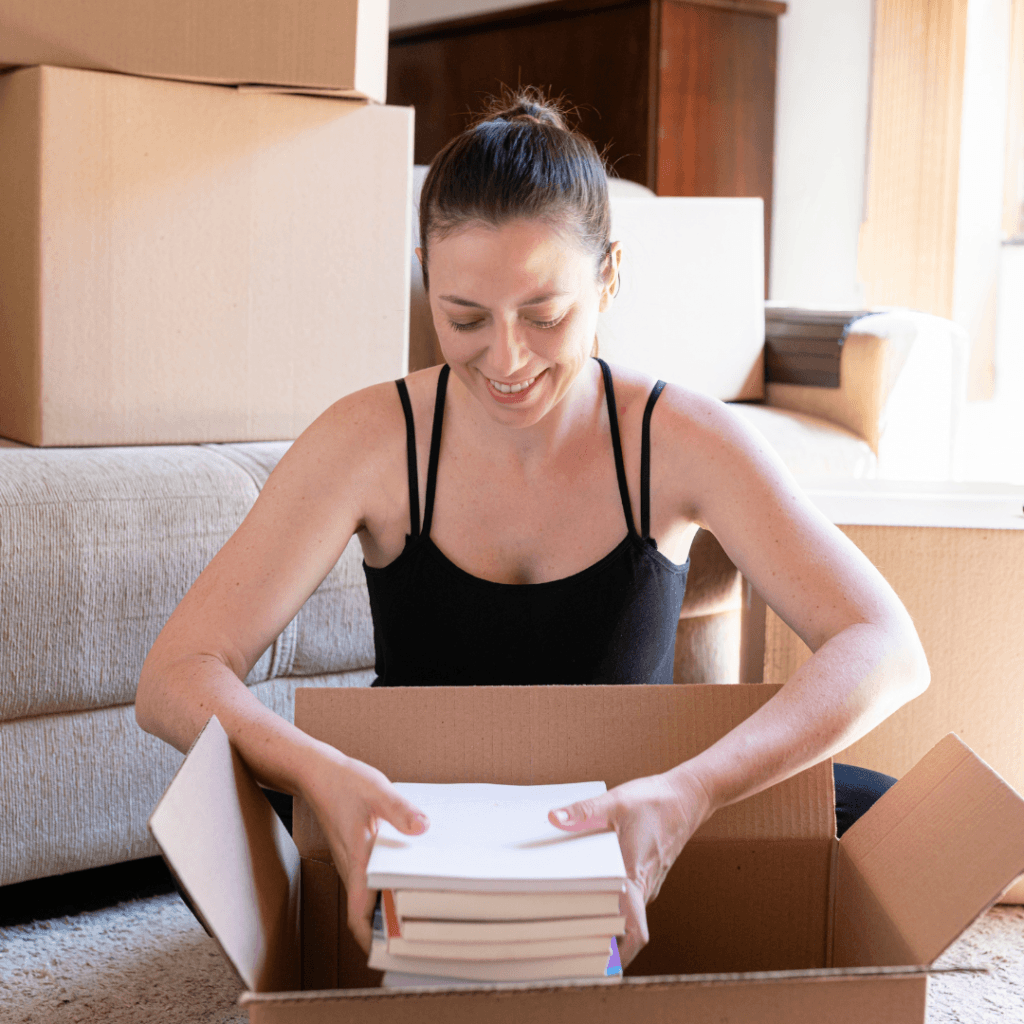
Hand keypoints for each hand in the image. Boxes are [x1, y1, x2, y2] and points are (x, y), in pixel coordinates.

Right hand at [300, 747, 428, 954]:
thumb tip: (423, 828)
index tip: (391, 953)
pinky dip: (386, 884)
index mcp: (356, 861)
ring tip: (419, 909)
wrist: (318, 772)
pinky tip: (407, 873)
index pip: (358, 915)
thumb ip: (401, 810)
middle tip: (418, 935)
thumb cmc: (344, 783)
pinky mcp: (355, 851)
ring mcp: (351, 861)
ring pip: (368, 895)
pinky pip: (370, 878)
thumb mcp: (377, 791)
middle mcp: (351, 868)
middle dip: (388, 928)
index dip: (371, 940)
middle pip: (366, 911)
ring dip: (388, 905)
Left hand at [548, 768, 711, 968]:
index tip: (591, 965)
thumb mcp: (615, 802)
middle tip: (567, 949)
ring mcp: (646, 883)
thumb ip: (584, 812)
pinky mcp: (645, 875)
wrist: (687, 796)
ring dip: (605, 925)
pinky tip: (587, 896)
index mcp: (635, 875)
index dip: (616, 956)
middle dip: (600, 945)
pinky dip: (611, 906)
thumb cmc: (655, 800)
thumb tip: (554, 817)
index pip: (634, 933)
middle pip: (624, 931)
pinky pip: (628, 901)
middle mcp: (643, 887)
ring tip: (569, 927)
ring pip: (626, 917)